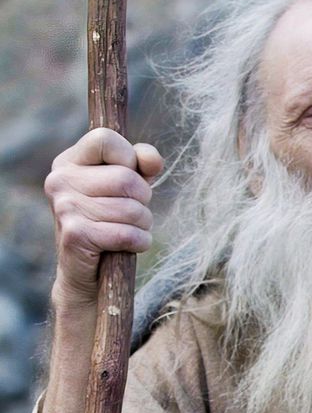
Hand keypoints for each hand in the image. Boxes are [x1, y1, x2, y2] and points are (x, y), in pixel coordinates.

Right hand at [45, 126, 163, 308]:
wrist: (85, 273)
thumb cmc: (109, 223)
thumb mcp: (127, 187)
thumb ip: (141, 164)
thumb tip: (151, 159)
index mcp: (69, 162)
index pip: (105, 139)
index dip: (128, 157)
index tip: (129, 175)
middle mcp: (60, 180)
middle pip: (126, 178)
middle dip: (143, 199)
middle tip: (133, 213)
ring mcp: (64, 207)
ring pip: (131, 208)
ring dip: (143, 224)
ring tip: (130, 230)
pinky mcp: (75, 234)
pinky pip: (126, 233)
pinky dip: (139, 242)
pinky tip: (131, 246)